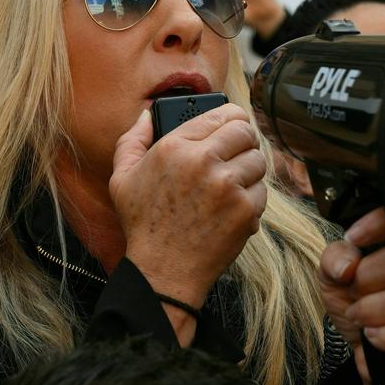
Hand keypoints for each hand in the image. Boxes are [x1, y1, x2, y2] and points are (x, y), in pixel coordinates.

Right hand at [110, 104, 266, 308]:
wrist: (164, 271)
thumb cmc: (144, 225)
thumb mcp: (122, 178)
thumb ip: (133, 139)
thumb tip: (148, 114)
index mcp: (175, 147)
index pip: (222, 113)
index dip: (231, 118)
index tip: (232, 126)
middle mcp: (203, 161)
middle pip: (246, 131)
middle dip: (243, 141)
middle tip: (235, 153)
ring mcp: (228, 185)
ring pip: (258, 159)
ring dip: (248, 170)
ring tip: (230, 185)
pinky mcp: (246, 209)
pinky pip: (262, 190)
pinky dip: (251, 198)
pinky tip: (231, 208)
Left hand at [319, 207, 384, 384]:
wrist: (362, 342)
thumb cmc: (356, 299)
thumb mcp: (335, 272)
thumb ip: (335, 258)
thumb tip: (348, 265)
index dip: (381, 224)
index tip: (354, 237)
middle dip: (369, 280)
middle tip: (353, 291)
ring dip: (377, 310)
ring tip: (358, 315)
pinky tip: (374, 336)